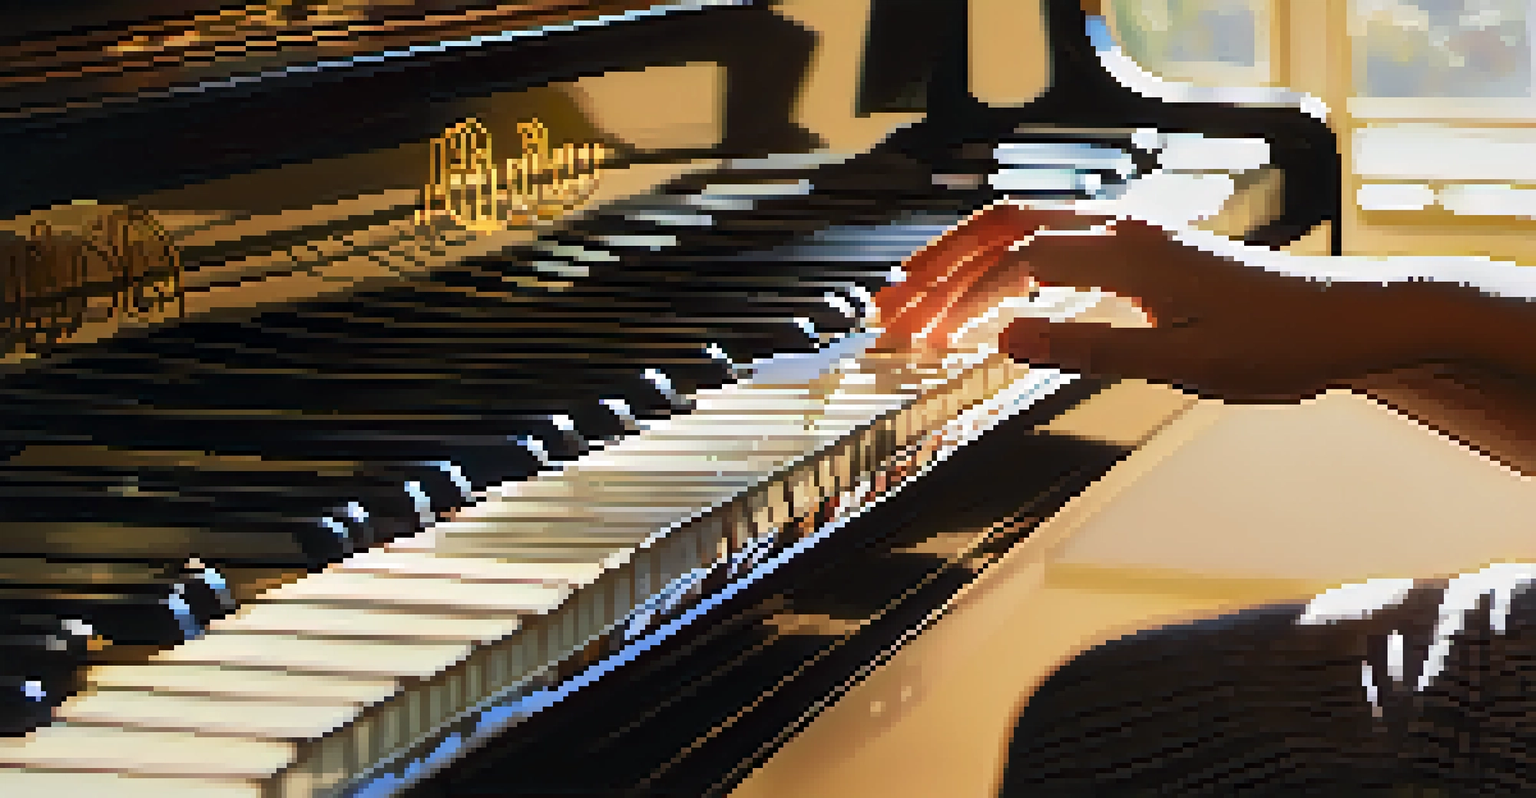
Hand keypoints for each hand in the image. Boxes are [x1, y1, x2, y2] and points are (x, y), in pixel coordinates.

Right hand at [876, 203, 1455, 402]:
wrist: (1345, 321)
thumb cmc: (1276, 344)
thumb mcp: (1183, 362)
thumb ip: (1090, 348)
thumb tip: (1007, 337)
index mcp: (1125, 252)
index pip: (1014, 261)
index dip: (957, 297)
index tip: (914, 336)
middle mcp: (1121, 231)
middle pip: (1003, 229)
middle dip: (939, 268)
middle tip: (889, 309)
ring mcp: (1130, 237)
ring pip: (1024, 232)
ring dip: (966, 265)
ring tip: (916, 300)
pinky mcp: (1139, 253)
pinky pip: (1052, 245)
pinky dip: (1004, 268)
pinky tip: (986, 297)